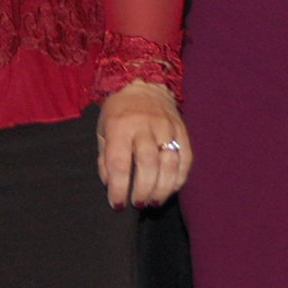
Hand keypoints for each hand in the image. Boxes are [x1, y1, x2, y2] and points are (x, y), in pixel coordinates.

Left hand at [95, 81, 189, 208]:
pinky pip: (185, 159)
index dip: (118, 189)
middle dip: (143, 190)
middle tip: (138, 203)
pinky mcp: (182, 130)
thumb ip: (104, 160)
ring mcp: (166, 127)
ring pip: (169, 164)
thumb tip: (112, 186)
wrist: (143, 82)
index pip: (119, 163)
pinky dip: (179, 179)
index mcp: (119, 126)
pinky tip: (170, 189)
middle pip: (148, 165)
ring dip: (162, 189)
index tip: (118, 204)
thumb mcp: (102, 131)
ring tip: (154, 201)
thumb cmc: (118, 111)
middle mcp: (144, 126)